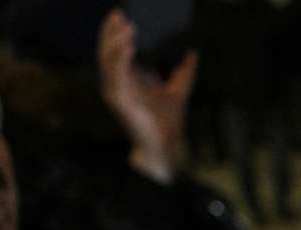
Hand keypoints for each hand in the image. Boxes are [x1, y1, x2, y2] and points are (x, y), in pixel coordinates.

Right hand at [98, 9, 198, 184]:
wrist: (166, 145)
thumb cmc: (168, 122)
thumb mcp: (180, 89)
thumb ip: (185, 72)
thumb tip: (193, 54)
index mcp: (127, 80)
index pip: (116, 51)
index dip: (116, 33)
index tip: (122, 15)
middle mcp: (117, 84)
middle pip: (107, 52)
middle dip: (110, 32)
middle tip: (118, 14)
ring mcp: (115, 92)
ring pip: (107, 60)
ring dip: (115, 41)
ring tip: (126, 26)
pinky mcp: (118, 101)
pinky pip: (115, 76)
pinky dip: (120, 59)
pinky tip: (128, 46)